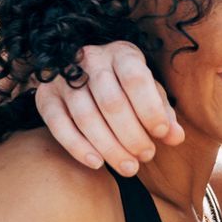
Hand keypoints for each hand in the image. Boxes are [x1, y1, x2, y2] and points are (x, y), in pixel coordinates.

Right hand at [34, 41, 183, 176]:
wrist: (84, 75)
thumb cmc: (126, 87)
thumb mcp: (148, 93)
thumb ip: (163, 114)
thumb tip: (176, 137)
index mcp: (121, 53)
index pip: (135, 78)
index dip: (150, 108)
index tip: (162, 133)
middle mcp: (90, 59)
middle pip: (111, 103)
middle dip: (132, 135)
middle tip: (146, 156)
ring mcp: (64, 77)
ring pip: (86, 117)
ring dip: (109, 147)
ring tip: (129, 167)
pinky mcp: (45, 96)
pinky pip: (59, 125)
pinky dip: (78, 147)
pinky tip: (98, 163)